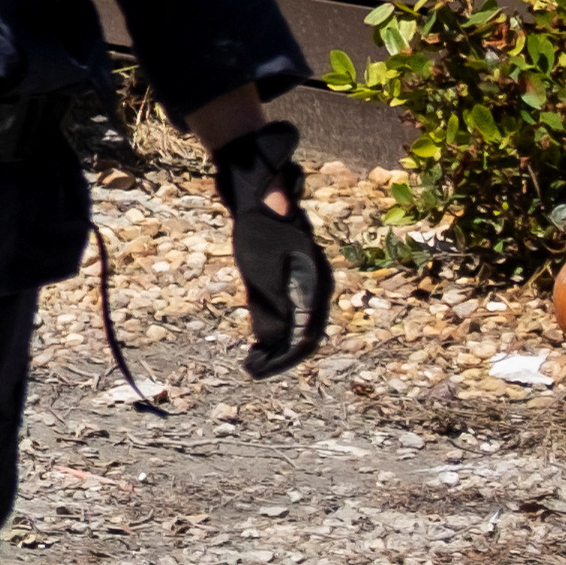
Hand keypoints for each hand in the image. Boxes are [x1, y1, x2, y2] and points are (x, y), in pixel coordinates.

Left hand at [210, 119, 331, 377]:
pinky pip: (283, 325)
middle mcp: (312, 283)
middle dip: (285, 355)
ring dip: (278, 354)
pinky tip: (254, 356)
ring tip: (253, 367)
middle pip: (307, 331)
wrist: (263, 194)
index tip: (273, 358)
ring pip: (297, 332)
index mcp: (310, 267)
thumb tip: (278, 203)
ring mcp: (299, 290)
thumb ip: (275, 200)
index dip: (294, 340)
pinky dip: (271, 343)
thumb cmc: (266, 198)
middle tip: (257, 370)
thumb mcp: (268, 199)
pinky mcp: (283, 292)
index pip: (310, 314)